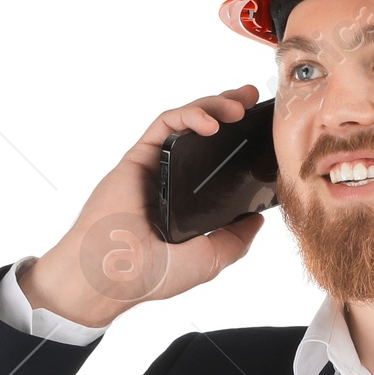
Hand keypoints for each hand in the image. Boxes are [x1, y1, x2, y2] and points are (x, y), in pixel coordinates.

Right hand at [18, 84, 266, 326]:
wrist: (113, 274)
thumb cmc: (151, 275)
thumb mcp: (210, 260)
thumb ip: (235, 239)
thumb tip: (257, 220)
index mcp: (187, 203)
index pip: (215, 161)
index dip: (238, 141)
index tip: (260, 129)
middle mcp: (171, 180)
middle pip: (202, 134)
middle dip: (228, 108)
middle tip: (252, 99)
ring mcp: (154, 166)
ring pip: (185, 123)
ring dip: (213, 105)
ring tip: (239, 106)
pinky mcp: (138, 157)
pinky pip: (165, 125)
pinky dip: (188, 115)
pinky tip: (211, 122)